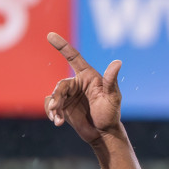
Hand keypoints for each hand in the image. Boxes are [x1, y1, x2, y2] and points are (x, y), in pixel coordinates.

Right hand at [44, 32, 124, 146]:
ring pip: (54, 96)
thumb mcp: (113, 97)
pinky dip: (51, 112)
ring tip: (58, 119)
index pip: (73, 57)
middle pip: (61, 84)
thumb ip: (111, 80)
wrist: (104, 133)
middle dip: (57, 96)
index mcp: (88, 76)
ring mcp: (68, 95)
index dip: (62, 46)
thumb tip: (118, 62)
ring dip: (54, 106)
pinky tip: (57, 122)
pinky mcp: (63, 106)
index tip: (50, 34)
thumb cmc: (111, 114)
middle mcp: (76, 83)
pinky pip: (50, 105)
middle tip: (55, 108)